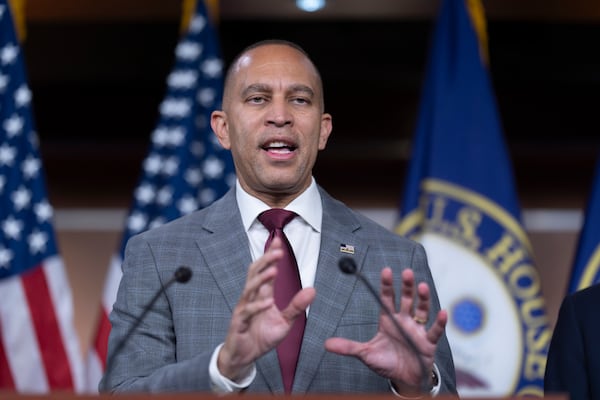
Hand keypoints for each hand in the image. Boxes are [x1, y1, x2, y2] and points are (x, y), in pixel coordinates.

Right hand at [217, 237, 315, 380]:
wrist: (245, 357)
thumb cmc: (262, 336)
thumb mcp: (285, 321)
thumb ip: (297, 306)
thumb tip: (312, 290)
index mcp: (262, 294)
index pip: (266, 270)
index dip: (271, 256)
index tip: (279, 242)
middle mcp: (251, 298)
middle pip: (256, 273)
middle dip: (266, 260)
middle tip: (278, 250)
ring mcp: (244, 309)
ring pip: (250, 288)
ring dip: (262, 278)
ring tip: (274, 269)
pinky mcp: (239, 322)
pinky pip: (248, 311)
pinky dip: (258, 306)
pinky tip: (268, 302)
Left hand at [325, 267, 446, 395]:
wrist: (403, 379)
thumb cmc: (386, 362)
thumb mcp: (365, 354)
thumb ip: (348, 347)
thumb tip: (327, 344)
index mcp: (388, 320)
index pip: (387, 298)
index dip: (387, 285)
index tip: (386, 271)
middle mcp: (403, 320)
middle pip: (406, 299)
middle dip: (406, 286)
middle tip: (406, 272)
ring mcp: (417, 330)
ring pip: (421, 310)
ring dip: (423, 298)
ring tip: (422, 286)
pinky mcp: (428, 342)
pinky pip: (435, 330)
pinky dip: (440, 322)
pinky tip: (442, 313)